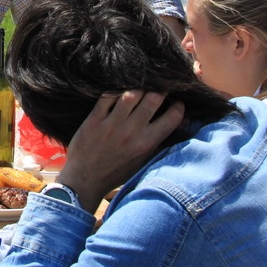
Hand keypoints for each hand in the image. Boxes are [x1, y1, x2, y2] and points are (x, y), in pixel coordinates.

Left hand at [58, 91, 184, 213]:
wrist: (85, 180)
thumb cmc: (117, 172)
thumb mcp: (144, 161)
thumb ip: (160, 143)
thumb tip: (181, 124)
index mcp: (147, 143)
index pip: (172, 117)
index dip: (178, 106)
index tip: (176, 102)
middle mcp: (132, 132)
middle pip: (153, 99)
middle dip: (160, 89)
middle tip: (158, 86)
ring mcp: (112, 125)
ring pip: (131, 95)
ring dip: (138, 87)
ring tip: (139, 86)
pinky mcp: (94, 120)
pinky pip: (107, 97)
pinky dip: (115, 90)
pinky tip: (118, 90)